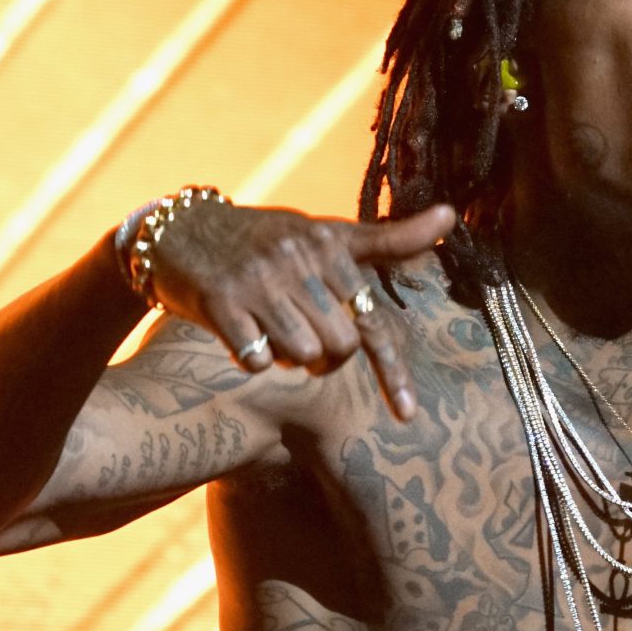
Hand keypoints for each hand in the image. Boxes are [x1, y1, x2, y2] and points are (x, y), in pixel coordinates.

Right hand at [147, 198, 455, 418]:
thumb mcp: (325, 234)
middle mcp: (296, 259)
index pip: (371, 319)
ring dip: (289, 357)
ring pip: (302, 355)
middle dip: (325, 357)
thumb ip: (388, 238)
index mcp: (328, 245)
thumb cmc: (267, 240)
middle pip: (340, 348)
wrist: (180, 230)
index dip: (392, 371)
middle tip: (301, 335)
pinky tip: (242, 333)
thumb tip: (450, 216)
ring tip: (272, 329)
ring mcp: (258, 280)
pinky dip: (254, 358)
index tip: (408, 414)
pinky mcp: (221, 301)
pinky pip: (258, 359)